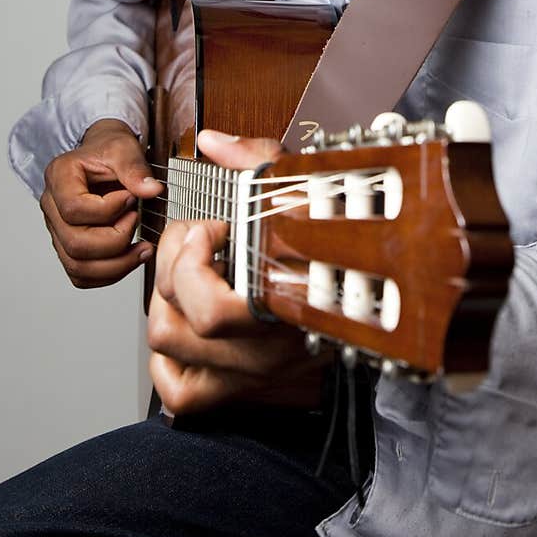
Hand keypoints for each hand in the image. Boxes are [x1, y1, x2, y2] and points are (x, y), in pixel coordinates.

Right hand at [39, 119, 162, 287]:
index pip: (74, 209)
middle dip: (115, 240)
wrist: (104, 157)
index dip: (107, 210)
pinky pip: (83, 275)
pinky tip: (132, 258)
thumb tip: (152, 190)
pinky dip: (110, 274)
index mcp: (58, 178)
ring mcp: (58, 231)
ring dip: (116, 264)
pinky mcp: (69, 247)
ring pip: (78, 266)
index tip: (131, 198)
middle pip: (75, 244)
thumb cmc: (109, 151)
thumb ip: (135, 168)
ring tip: (143, 249)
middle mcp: (52, 207)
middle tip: (137, 219)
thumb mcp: (124, 148)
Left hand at [148, 131, 331, 414]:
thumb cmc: (334, 235)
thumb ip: (255, 159)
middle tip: (196, 243)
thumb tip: (211, 142)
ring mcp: (253, 370)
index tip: (213, 228)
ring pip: (168, 348)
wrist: (372, 287)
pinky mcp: (241, 386)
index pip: (210, 312)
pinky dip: (168, 362)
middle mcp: (267, 347)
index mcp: (284, 302)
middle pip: (173, 325)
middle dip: (170, 269)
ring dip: (165, 303)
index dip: (191, 261)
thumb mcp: (302, 186)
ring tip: (191, 275)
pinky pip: (181, 393)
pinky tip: (187, 323)